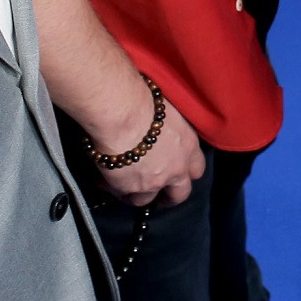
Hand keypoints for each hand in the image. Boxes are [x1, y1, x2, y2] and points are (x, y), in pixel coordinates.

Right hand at [88, 84, 204, 208]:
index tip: (179, 173)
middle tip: (160, 197)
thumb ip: (169, 130)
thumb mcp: (168, 113)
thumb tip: (159, 131)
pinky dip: (114, 189)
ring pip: (147, 199)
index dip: (187, 172)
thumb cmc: (145, 101)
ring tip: (125, 188)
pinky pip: (122, 195)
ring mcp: (154, 182)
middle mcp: (176, 168)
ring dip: (138, 195)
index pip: (197, 169)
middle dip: (170, 197)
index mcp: (188, 146)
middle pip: (179, 194)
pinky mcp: (130, 188)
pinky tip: (104, 181)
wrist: (124, 114)